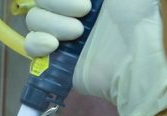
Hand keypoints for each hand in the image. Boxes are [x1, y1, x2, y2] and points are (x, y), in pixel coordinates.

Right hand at [24, 0, 166, 115]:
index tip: (85, 1)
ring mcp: (60, 34)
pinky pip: (30, 46)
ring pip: (33, 20)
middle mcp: (70, 11)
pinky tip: (54, 45)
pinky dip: (37, 42)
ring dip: (52, 23)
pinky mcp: (55, 59)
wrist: (136, 57)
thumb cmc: (137, 17)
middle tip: (85, 13)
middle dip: (58, 3)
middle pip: (39, 1)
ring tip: (77, 34)